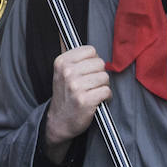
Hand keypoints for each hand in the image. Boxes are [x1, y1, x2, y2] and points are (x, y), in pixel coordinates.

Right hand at [42, 45, 110, 163]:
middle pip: (100, 63)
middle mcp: (67, 73)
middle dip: (100, 74)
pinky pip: (107, 91)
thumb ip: (74, 58)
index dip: (93, 61)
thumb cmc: (65, 95)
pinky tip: (98, 100)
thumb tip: (84, 45)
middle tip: (92, 84)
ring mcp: (76, 87)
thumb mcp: (62, 72)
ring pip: (105, 77)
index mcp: (62, 62)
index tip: (89, 70)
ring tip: (94, 92)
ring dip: (103, 86)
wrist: (59, 121)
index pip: (90, 50)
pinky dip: (106, 97)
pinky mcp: (85, 100)